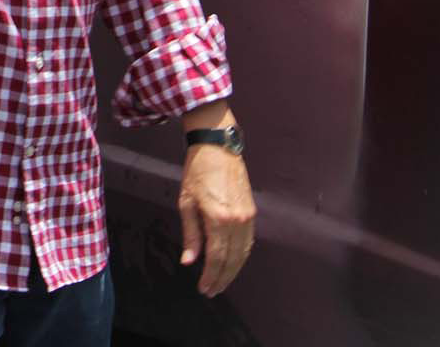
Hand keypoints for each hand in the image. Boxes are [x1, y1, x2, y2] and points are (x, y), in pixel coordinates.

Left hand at [178, 135, 254, 296]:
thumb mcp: (186, 202)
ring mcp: (248, 217)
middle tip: (212, 291)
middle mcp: (238, 221)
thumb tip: (189, 261)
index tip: (204, 288)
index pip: (216, 257)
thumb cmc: (196, 172)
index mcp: (218, 218)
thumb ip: (190, 234)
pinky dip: (241, 256)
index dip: (211, 276)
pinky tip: (232, 263)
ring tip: (221, 282)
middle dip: (222, 278)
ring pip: (244, 253)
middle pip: (232, 259)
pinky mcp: (252, 212)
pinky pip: (248, 241)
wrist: (218, 148)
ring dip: (233, 270)